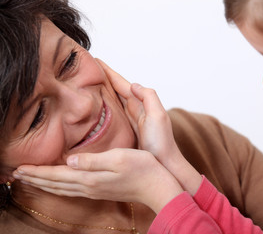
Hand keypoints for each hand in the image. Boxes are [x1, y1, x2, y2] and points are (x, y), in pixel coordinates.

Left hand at [14, 149, 182, 212]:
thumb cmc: (142, 168)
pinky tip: (60, 184)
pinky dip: (60, 187)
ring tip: (32, 180)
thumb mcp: (118, 158)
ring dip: (45, 184)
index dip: (37, 172)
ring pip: (63, 189)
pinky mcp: (101, 191)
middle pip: (56, 184)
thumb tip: (69, 160)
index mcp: (90, 177)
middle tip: (17, 175)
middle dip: (36, 179)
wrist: (157, 185)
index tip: (19, 169)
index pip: (57, 175)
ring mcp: (95, 190)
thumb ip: (92, 160)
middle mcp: (89, 186)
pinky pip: (73, 190)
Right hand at [98, 59, 202, 194]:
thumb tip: (134, 84)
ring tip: (85, 84)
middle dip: (102, 79)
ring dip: (100, 92)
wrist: (164, 165)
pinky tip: (92, 109)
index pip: (122, 84)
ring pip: (112, 102)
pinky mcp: (124, 133)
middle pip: (115, 90)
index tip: (95, 61)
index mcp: (141, 104)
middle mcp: (134, 110)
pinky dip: (102, 109)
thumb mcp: (159, 116)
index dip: (109, 73)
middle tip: (85, 69)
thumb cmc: (162, 142)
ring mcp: (129, 121)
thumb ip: (149, 97)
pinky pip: (110, 117)